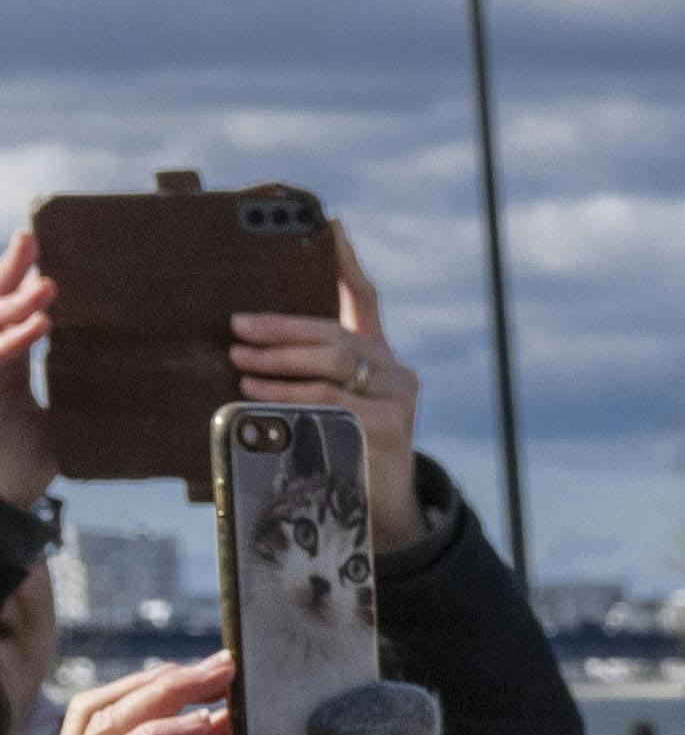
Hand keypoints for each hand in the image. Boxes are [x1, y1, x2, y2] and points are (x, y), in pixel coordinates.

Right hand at [0, 226, 52, 507]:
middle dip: (8, 270)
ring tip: (48, 280)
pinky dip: (17, 339)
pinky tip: (41, 324)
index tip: (34, 247)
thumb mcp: (55, 423)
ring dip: (18, 303)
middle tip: (30, 237)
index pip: (6, 310)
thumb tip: (132, 383)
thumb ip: (77, 397)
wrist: (0, 507)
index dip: (14, 278)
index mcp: (3, 364)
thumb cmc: (22, 467)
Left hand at [231, 225, 423, 556]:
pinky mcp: (391, 426)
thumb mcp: (327, 406)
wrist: (380, 510)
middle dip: (282, 327)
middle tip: (237, 327)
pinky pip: (331, 402)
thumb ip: (305, 374)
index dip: (346, 261)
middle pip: (336, 333)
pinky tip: (257, 398)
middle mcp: (394, 370)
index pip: (365, 299)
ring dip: (279, 361)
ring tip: (240, 362)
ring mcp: (397, 397)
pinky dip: (288, 398)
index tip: (329, 224)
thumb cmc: (342, 452)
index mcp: (378, 356)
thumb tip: (241, 345)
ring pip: (333, 363)